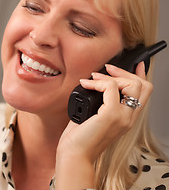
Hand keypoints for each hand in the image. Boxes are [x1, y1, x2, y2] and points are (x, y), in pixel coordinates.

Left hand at [55, 62, 152, 187]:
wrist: (75, 155)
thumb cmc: (80, 139)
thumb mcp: (92, 117)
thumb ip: (99, 103)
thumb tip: (93, 85)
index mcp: (126, 118)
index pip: (144, 93)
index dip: (141, 75)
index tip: (137, 64)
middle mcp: (129, 118)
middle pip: (142, 85)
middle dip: (125, 71)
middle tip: (107, 68)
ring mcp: (122, 117)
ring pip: (131, 84)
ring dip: (111, 76)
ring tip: (93, 78)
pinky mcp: (111, 115)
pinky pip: (110, 88)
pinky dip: (97, 83)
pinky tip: (85, 84)